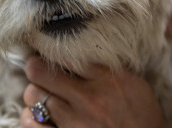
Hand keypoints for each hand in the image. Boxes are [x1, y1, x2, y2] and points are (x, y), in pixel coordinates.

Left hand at [21, 56, 164, 127]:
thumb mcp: (135, 84)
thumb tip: (86, 53)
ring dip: (35, 92)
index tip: (49, 52)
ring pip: (33, 95)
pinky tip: (37, 114)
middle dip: (35, 68)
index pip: (66, 54)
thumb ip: (110, 68)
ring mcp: (73, 121)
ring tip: (42, 93)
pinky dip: (30, 116)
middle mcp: (87, 98)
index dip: (52, 50)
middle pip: (40, 72)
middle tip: (38, 69)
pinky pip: (32, 123)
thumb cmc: (142, 118)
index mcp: (107, 79)